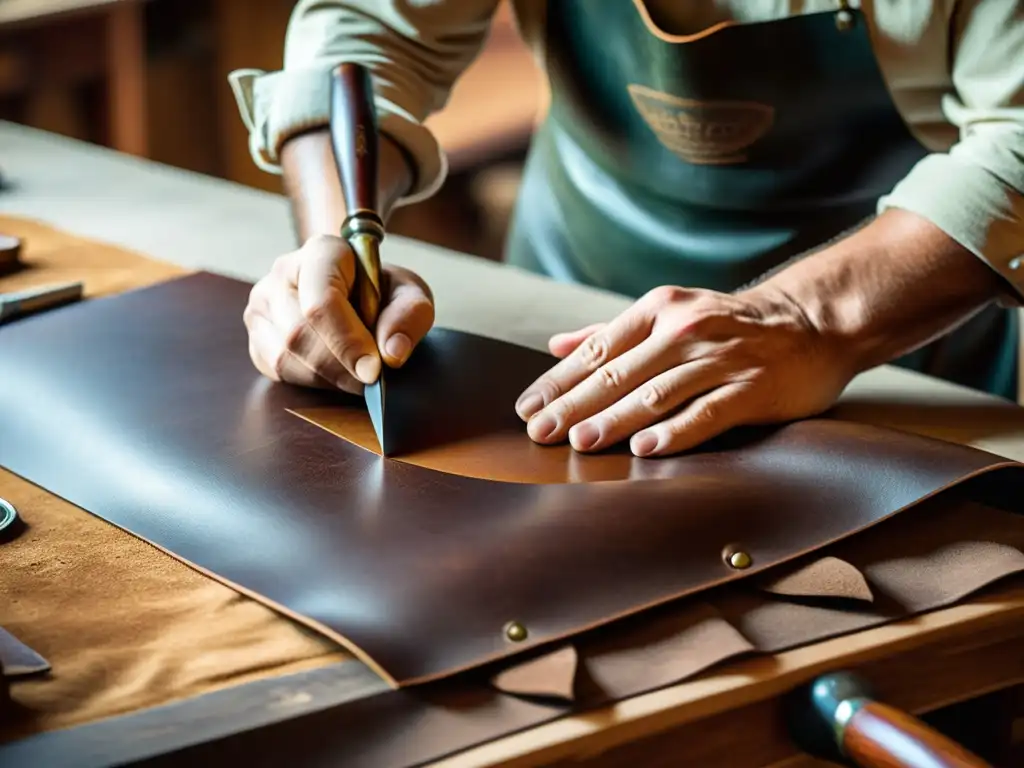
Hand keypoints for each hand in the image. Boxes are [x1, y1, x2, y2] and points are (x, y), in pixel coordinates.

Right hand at [243, 234, 433, 392]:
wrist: (354, 288)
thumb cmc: (382, 290)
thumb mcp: (410, 293)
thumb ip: (409, 316)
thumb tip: (392, 354)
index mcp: (321, 252)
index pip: (321, 301)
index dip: (347, 341)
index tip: (374, 371)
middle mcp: (281, 273)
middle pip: (300, 334)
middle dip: (340, 368)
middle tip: (372, 382)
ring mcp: (261, 306)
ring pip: (285, 357)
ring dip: (328, 379)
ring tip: (358, 378)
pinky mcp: (256, 337)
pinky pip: (277, 371)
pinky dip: (312, 383)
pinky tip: (336, 376)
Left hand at [514, 285, 852, 456]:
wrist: (811, 323)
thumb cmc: (727, 324)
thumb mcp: (669, 313)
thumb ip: (611, 331)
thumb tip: (555, 345)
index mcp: (659, 310)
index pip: (597, 349)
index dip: (559, 381)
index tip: (527, 408)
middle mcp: (685, 330)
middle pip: (619, 373)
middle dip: (574, 405)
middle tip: (539, 432)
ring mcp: (720, 359)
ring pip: (657, 393)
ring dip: (615, 419)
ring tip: (580, 442)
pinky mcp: (752, 388)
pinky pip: (707, 413)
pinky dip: (674, 431)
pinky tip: (644, 448)